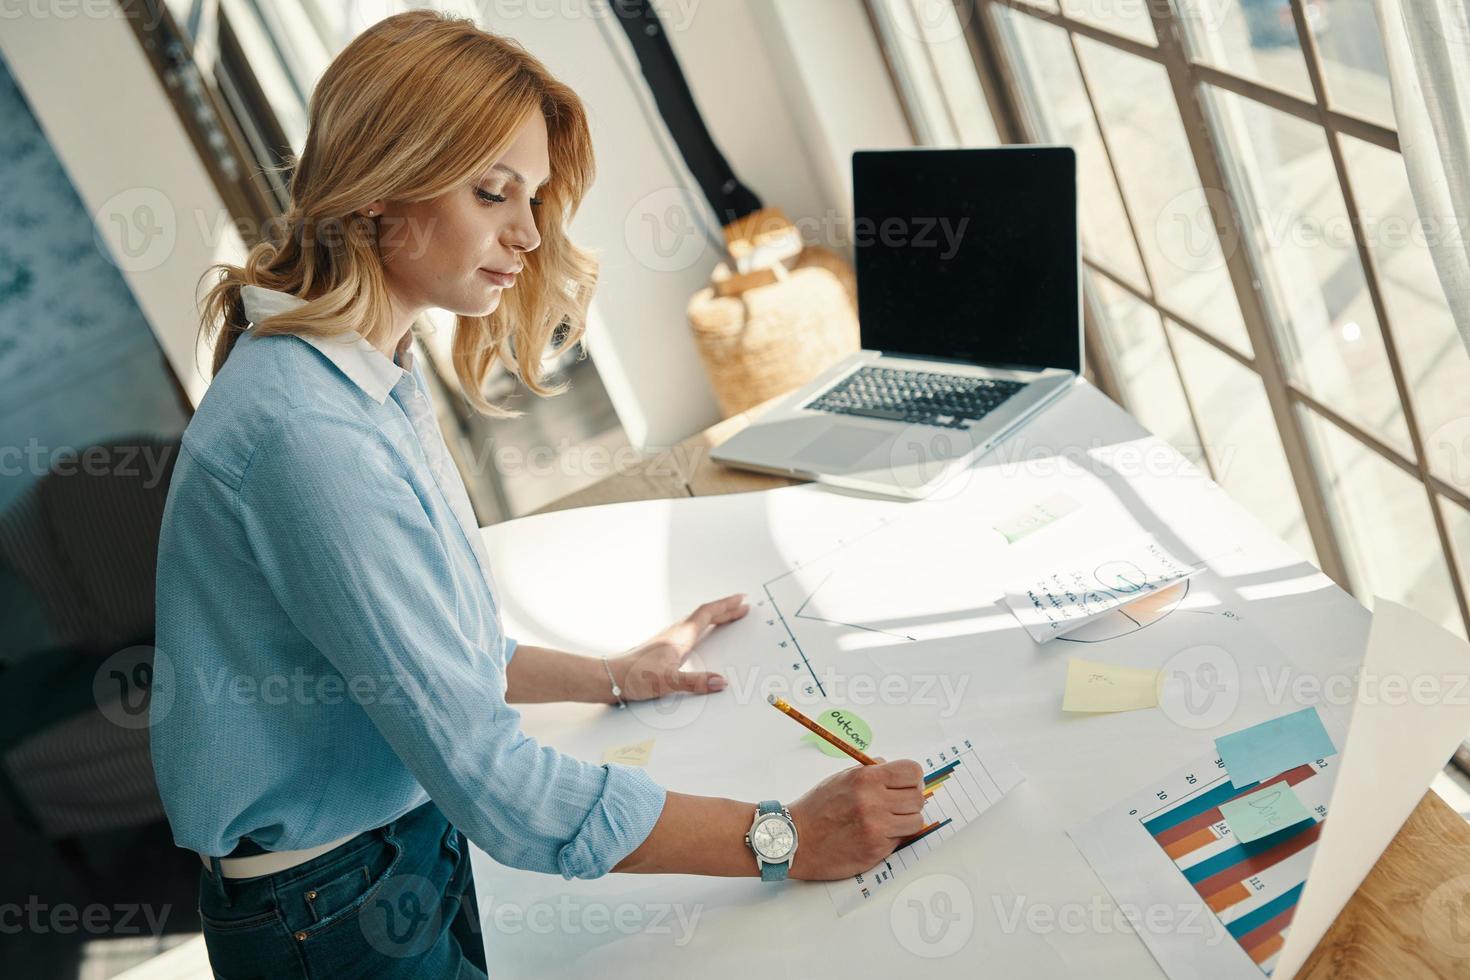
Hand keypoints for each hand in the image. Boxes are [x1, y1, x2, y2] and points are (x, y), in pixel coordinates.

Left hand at [610, 594, 748, 701]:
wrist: (609, 677)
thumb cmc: (634, 677)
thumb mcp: (669, 682)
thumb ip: (696, 682)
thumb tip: (721, 681)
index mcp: (680, 636)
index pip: (708, 614)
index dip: (726, 606)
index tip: (741, 600)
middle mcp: (675, 633)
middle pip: (704, 615)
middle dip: (725, 609)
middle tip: (742, 605)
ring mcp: (668, 639)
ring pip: (696, 621)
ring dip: (714, 616)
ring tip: (726, 616)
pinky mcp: (662, 647)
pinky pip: (689, 629)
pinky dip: (702, 626)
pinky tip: (700, 634)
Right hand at [786, 759, 926, 880]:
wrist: (797, 840)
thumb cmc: (816, 809)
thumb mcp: (841, 778)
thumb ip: (869, 771)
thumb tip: (891, 767)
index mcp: (865, 779)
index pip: (912, 771)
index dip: (912, 778)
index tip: (907, 784)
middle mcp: (873, 801)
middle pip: (918, 797)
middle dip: (910, 799)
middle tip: (898, 803)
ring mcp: (877, 827)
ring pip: (916, 820)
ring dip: (906, 820)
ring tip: (889, 820)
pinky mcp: (877, 849)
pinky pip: (902, 839)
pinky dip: (895, 836)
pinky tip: (878, 833)